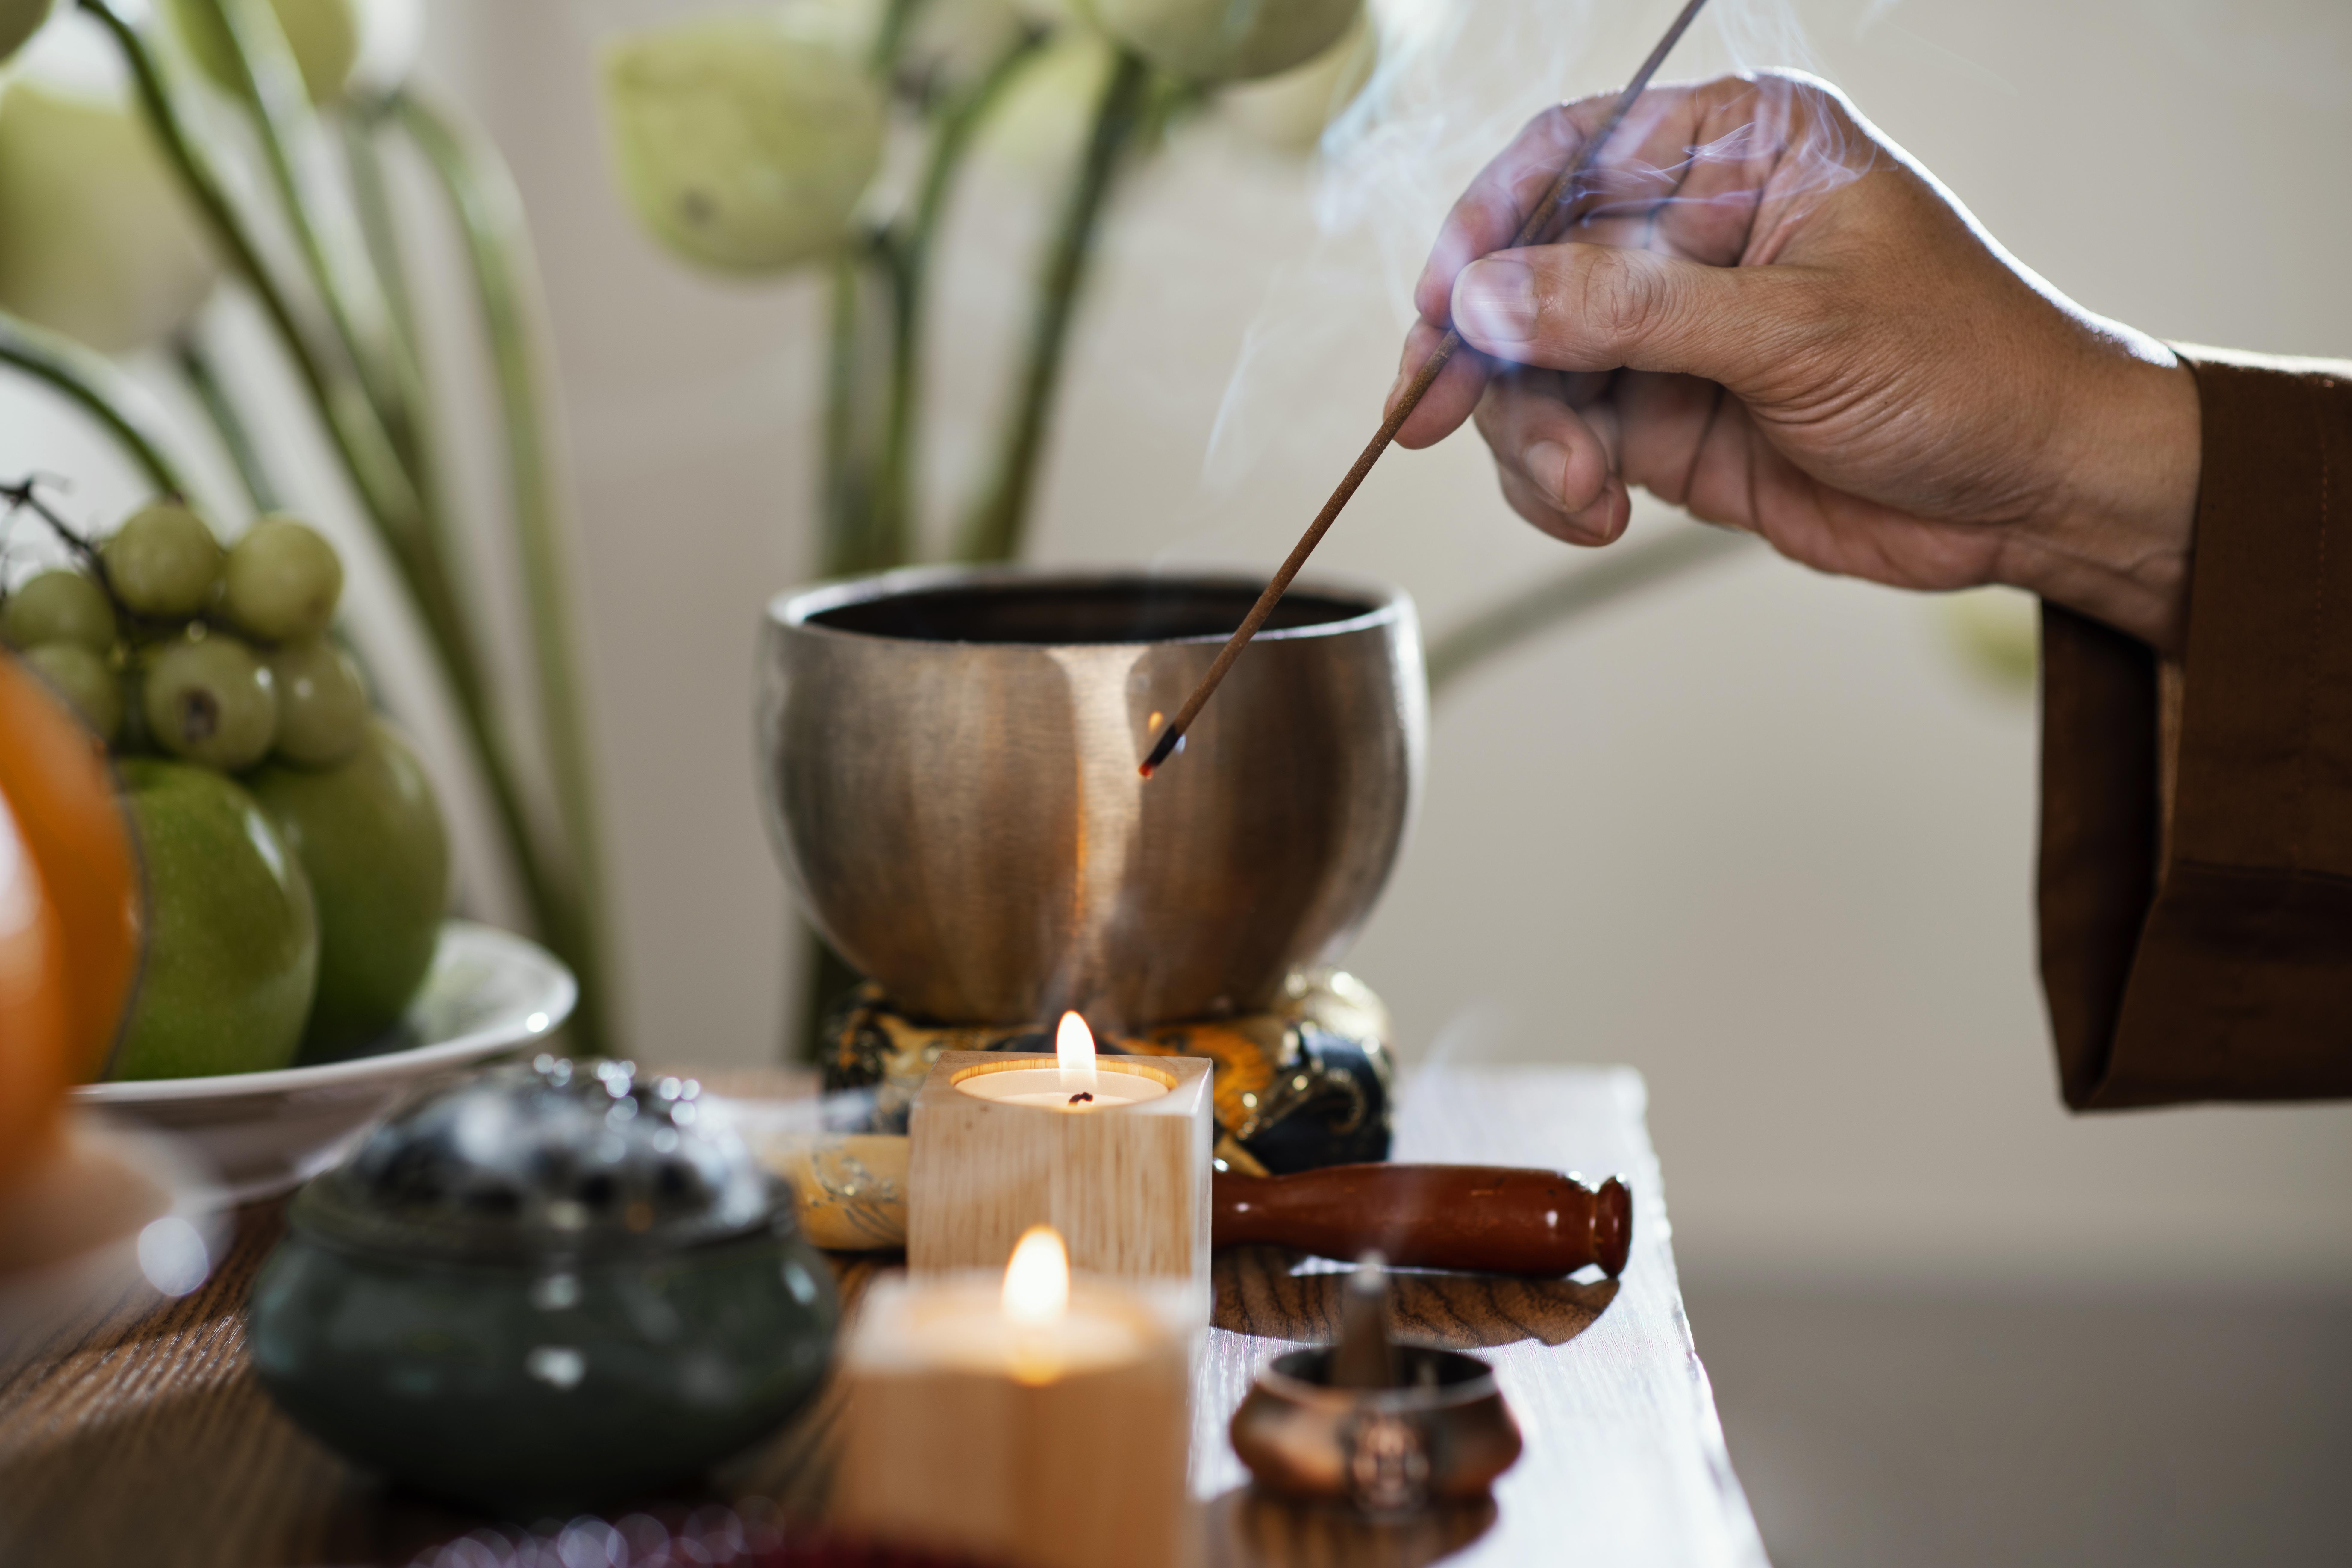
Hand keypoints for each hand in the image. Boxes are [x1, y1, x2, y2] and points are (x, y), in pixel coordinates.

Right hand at [1394, 72, 2199, 652]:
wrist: (2032, 491)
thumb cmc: (1961, 371)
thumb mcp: (1793, 331)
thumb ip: (1630, 311)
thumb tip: (1486, 296)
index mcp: (1735, 152)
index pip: (1566, 158)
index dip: (1484, 228)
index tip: (1440, 311)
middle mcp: (1689, 232)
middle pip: (1526, 277)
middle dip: (1494, 364)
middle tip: (1463, 427)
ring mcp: (1669, 332)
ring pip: (1532, 373)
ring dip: (1533, 442)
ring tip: (1584, 495)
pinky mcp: (1663, 419)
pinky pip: (1563, 443)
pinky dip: (1557, 487)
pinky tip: (1596, 516)